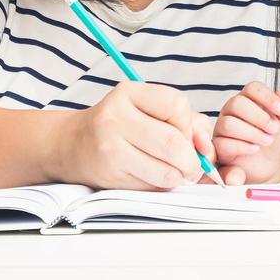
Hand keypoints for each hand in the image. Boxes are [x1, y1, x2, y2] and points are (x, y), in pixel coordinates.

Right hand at [57, 82, 213, 190]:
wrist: (73, 145)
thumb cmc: (121, 125)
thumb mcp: (149, 109)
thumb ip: (187, 121)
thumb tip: (206, 147)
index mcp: (129, 93)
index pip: (176, 105)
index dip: (188, 124)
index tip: (182, 132)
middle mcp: (115, 118)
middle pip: (173, 142)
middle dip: (191, 159)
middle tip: (192, 165)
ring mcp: (110, 148)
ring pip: (165, 171)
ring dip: (179, 176)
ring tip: (175, 172)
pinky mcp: (110, 176)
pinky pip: (152, 186)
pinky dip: (162, 185)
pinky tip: (153, 176)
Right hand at [212, 81, 279, 185]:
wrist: (272, 164)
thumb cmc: (276, 139)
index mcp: (249, 99)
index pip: (252, 88)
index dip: (267, 97)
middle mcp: (233, 110)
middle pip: (237, 103)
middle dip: (260, 117)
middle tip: (274, 129)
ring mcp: (223, 128)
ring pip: (229, 124)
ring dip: (252, 133)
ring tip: (267, 140)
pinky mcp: (220, 146)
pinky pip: (224, 143)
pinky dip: (242, 146)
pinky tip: (255, 148)